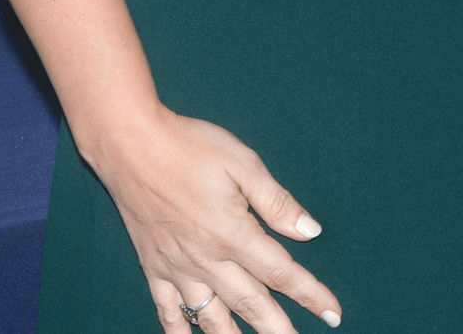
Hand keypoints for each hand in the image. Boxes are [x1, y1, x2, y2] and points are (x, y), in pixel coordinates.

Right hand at [83, 106, 341, 332]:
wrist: (130, 146)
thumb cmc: (190, 148)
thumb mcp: (244, 165)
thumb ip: (278, 203)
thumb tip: (310, 231)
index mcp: (233, 233)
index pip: (281, 273)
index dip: (310, 294)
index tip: (332, 314)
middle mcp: (205, 259)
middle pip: (251, 304)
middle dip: (279, 329)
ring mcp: (176, 267)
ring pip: (211, 318)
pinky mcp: (152, 267)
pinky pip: (168, 311)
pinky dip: (180, 332)